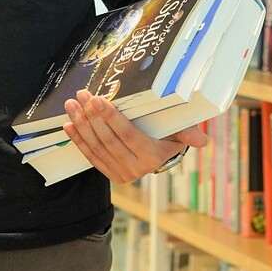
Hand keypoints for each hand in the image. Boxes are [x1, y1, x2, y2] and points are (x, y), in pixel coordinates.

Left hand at [61, 89, 210, 182]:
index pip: (127, 134)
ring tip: (72, 105)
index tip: (97, 99)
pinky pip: (90, 156)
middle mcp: (135, 168)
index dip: (111, 117)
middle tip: (82, 96)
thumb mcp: (179, 131)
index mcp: (151, 156)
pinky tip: (68, 125)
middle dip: (91, 116)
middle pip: (108, 139)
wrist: (160, 157)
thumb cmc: (169, 136)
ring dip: (81, 124)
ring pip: (96, 146)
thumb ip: (187, 132)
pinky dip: (78, 140)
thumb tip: (203, 141)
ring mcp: (121, 173)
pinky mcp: (110, 174)